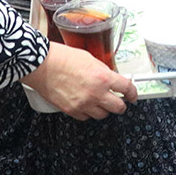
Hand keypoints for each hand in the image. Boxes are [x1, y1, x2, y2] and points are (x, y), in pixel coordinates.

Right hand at [20, 42, 137, 119]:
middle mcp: (96, 93)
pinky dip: (88, 112)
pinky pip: (86, 117)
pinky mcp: (72, 110)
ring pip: (103, 115)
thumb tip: (111, 79)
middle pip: (118, 107)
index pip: (127, 88)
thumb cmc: (62, 57)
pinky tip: (85, 104)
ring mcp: (84, 104)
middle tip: (119, 100)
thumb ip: (103, 71)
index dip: (133, 93)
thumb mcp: (90, 59)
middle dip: (121, 104)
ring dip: (104, 109)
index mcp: (103, 77)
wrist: (42, 64)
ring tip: (99, 101)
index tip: (133, 95)